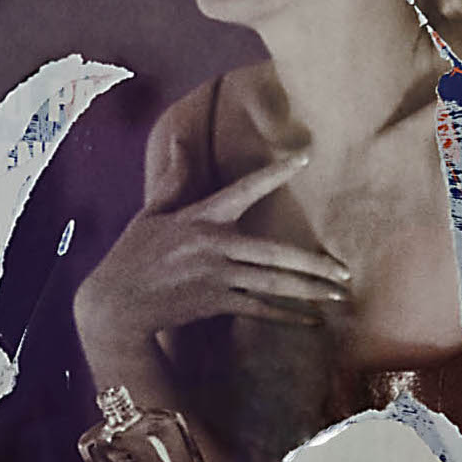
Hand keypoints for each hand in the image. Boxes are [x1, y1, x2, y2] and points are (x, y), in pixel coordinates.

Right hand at [74, 152, 349, 350]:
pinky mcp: (215, 303)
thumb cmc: (133, 255)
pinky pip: (258, 309)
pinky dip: (287, 317)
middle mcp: (214, 245)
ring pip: (273, 284)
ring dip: (309, 291)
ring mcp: (217, 277)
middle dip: (314, 263)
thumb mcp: (151, 213)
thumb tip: (179, 140)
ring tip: (340, 295)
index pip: (245, 189)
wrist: (116, 305)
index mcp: (200, 217)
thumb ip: (173, 179)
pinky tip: (312, 321)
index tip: (305, 157)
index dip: (275, 172)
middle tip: (345, 270)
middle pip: (275, 252)